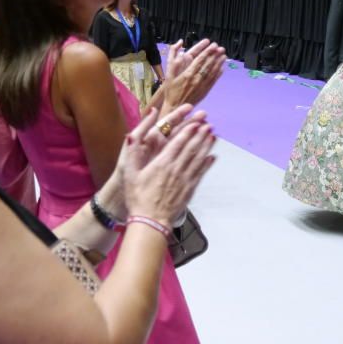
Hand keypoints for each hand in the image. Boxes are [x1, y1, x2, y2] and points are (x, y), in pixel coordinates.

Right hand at [122, 108, 216, 225]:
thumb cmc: (138, 197)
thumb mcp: (129, 173)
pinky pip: (200, 173)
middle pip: (191, 148)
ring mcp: (185, 179)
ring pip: (198, 159)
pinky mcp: (190, 189)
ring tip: (213, 135)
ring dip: (206, 146)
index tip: (196, 122)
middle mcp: (176, 169)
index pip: (178, 142)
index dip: (188, 131)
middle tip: (208, 124)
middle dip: (200, 135)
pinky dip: (207, 164)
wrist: (151, 220)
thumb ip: (131, 153)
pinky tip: (212, 156)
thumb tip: (131, 134)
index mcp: (162, 163)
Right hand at [162, 40, 226, 110]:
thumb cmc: (171, 91)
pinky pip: (213, 81)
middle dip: (215, 55)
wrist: (175, 107)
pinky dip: (218, 74)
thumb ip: (173, 60)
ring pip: (212, 72)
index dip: (207, 52)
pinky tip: (222, 68)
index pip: (200, 60)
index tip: (213, 45)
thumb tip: (181, 49)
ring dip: (219, 63)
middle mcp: (196, 79)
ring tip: (224, 55)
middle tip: (221, 48)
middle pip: (208, 65)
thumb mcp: (169, 75)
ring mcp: (202, 85)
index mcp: (188, 74)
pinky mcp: (205, 91)